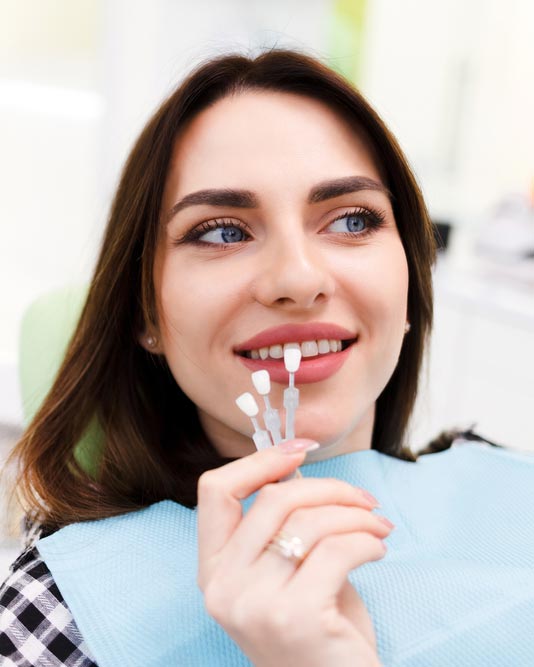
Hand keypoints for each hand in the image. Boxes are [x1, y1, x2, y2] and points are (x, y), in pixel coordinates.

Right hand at [197, 440, 390, 665]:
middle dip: (328, 487)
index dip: (259, 460)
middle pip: (272, 498)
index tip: (300, 450)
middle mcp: (222, 587)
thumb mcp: (285, 573)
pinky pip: (336, 549)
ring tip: (378, 527)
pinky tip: (378, 549)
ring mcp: (254, 604)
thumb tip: (296, 469)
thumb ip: (280, 525)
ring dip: (355, 515)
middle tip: (364, 499)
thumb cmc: (317, 630)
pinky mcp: (295, 617)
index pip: (214, 491)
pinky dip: (367, 541)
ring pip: (308, 520)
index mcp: (213, 571)